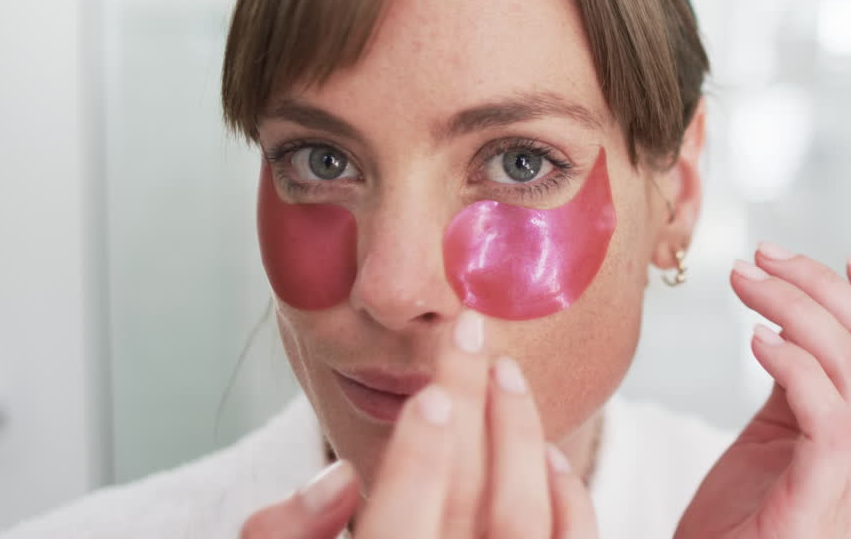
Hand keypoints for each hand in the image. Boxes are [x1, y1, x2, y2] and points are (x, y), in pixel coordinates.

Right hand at [240, 311, 597, 538]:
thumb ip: (284, 530)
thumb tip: (333, 478)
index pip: (397, 528)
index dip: (418, 459)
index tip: (431, 394)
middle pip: (467, 499)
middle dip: (470, 406)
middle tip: (468, 331)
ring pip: (522, 515)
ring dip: (518, 433)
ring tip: (504, 370)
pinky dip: (566, 494)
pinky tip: (545, 450)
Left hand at [675, 245, 850, 538]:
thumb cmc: (735, 522)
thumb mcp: (776, 437)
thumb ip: (800, 383)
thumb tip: (793, 313)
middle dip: (825, 285)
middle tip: (765, 257)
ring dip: (799, 308)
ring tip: (746, 283)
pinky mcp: (816, 511)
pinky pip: (832, 423)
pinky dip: (798, 367)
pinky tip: (757, 340)